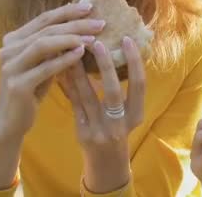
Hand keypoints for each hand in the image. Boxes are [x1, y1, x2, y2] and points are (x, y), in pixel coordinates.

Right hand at [0, 2, 103, 140]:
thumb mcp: (43, 63)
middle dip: (75, 24)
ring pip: (44, 44)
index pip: (44, 18)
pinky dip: (64, 59)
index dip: (68, 11)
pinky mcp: (17, 84)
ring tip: (93, 38)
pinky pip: (45, 68)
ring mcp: (10, 66)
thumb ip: (54, 45)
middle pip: (46, 29)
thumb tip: (82, 25)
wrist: (12, 121)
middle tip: (100, 23)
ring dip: (71, 39)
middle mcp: (8, 49)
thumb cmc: (32, 89)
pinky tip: (81, 54)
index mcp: (14, 39)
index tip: (91, 8)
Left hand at [59, 37, 145, 192]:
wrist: (106, 162)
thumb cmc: (119, 128)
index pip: (139, 84)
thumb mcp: (130, 113)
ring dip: (79, 72)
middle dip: (105, 65)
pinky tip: (63, 68)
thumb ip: (126, 89)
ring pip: (87, 96)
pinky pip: (74, 103)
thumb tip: (118, 50)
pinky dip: (69, 84)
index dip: (134, 61)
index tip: (127, 39)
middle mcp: (120, 123)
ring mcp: (100, 129)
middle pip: (113, 90)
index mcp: (136, 115)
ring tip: (72, 50)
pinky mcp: (82, 132)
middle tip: (96, 42)